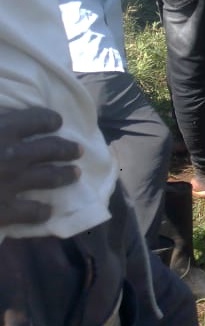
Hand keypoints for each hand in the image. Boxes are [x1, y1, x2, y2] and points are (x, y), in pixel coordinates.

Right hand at [0, 107, 81, 227]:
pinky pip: (33, 212)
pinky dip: (43, 211)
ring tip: (75, 174)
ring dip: (65, 175)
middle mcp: (13, 155)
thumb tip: (3, 113)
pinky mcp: (4, 211)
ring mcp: (11, 184)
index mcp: (1, 130)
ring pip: (50, 177)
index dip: (49, 119)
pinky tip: (47, 211)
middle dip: (66, 148)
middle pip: (51, 148)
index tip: (57, 121)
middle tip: (76, 150)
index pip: (37, 119)